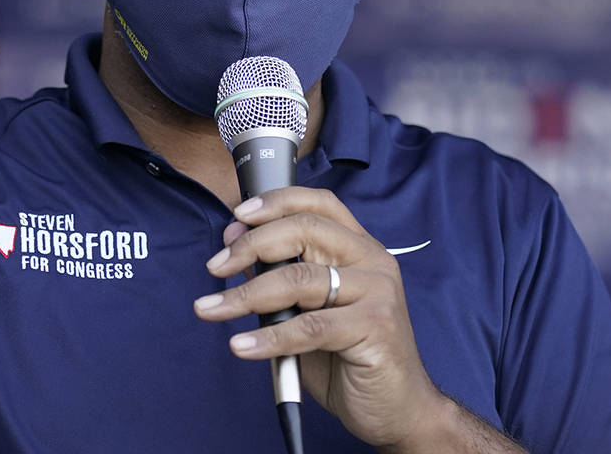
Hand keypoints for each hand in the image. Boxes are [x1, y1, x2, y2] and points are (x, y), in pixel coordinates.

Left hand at [193, 187, 442, 447]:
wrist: (399, 408)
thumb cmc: (348, 357)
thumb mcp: (306, 310)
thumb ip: (277, 274)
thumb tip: (232, 242)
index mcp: (358, 247)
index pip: (318, 203)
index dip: (276, 202)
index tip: (237, 216)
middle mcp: (372, 259)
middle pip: (304, 230)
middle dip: (251, 245)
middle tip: (216, 268)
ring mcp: (378, 291)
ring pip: (300, 279)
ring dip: (246, 295)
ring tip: (211, 309)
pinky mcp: (376, 326)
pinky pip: (310, 327)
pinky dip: (269, 338)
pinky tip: (241, 346)